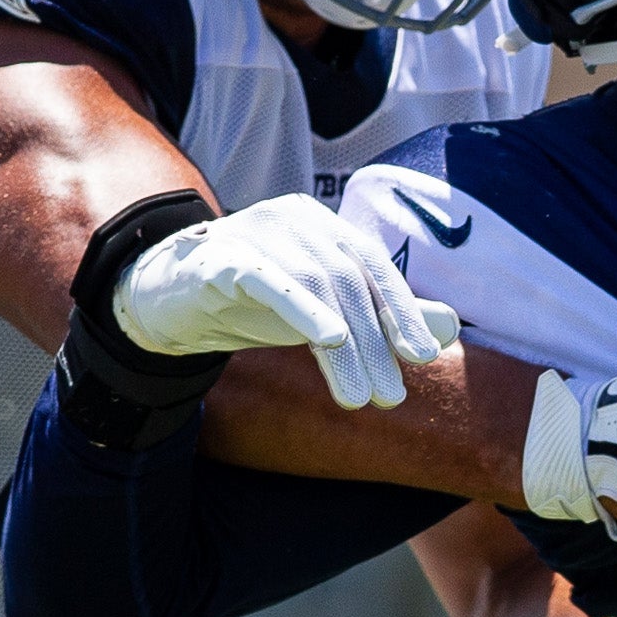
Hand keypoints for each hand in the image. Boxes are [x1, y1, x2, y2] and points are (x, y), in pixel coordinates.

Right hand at [108, 191, 461, 410]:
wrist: (168, 302)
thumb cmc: (251, 301)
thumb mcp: (324, 311)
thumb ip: (381, 314)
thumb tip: (449, 325)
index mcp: (320, 224)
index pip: (371, 264)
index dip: (400, 308)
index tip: (423, 357)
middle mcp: (291, 218)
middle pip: (347, 280)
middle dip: (374, 341)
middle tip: (390, 396)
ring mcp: (252, 232)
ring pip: (314, 286)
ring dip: (345, 347)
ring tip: (359, 398)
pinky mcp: (217, 258)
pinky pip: (266, 279)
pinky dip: (300, 306)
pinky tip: (328, 338)